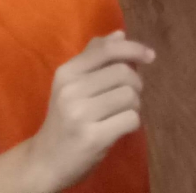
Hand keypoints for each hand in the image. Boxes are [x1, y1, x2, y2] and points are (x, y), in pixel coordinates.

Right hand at [25, 33, 153, 191]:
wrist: (45, 161)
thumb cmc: (63, 119)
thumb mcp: (71, 84)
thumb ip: (94, 58)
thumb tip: (120, 34)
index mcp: (66, 73)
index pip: (107, 50)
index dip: (134, 49)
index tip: (150, 56)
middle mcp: (71, 90)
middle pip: (124, 73)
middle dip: (136, 84)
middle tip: (129, 96)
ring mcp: (81, 115)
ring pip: (130, 96)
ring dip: (134, 105)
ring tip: (121, 113)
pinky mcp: (93, 137)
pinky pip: (131, 119)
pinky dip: (132, 122)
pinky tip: (120, 127)